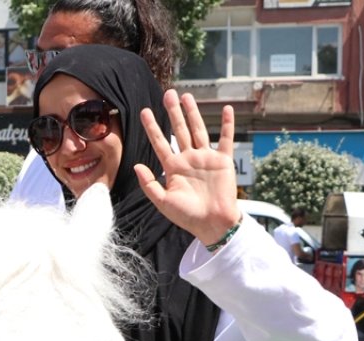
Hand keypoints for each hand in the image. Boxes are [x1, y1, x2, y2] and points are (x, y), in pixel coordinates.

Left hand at [134, 90, 240, 246]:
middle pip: (179, 130)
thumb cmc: (187, 216)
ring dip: (193, 113)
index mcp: (173, 168)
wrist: (212, 224)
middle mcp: (188, 159)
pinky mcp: (223, 161)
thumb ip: (149, 184)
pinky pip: (226, 139)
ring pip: (198, 130)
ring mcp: (206, 158)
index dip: (152, 127)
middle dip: (173, 112)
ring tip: (187, 96)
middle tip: (168, 94)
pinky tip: (226, 109)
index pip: (160, 143)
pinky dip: (227, 124)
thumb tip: (136, 165)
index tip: (145, 111)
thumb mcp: (163, 202)